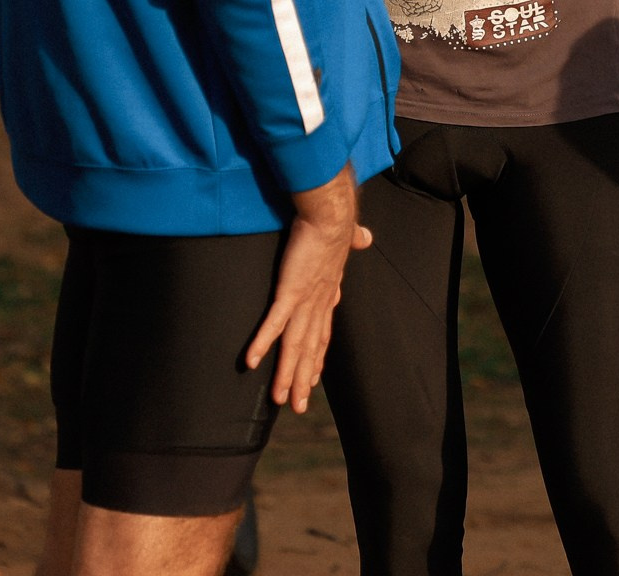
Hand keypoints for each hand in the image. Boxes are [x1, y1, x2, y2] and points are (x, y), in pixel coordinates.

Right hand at [244, 167, 371, 413]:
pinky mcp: (290, 291)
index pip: (323, 333)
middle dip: (302, 378)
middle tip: (296, 406)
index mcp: (328, 292)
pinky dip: (264, 343)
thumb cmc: (335, 222)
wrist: (332, 212)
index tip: (312, 378)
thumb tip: (366, 237)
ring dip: (285, 373)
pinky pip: (275, 323)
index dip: (317, 357)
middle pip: (309, 348)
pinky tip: (252, 362)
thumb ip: (354, 240)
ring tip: (278, 399)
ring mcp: (305, 300)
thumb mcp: (346, 237)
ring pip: (294, 345)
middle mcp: (319, 303)